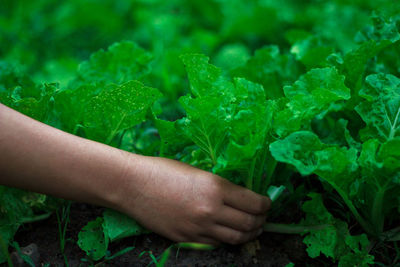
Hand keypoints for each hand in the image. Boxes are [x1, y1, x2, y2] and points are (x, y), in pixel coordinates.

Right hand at [115, 156, 270, 244]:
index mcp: (215, 188)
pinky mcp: (187, 239)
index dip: (266, 204)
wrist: (132, 185)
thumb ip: (219, 186)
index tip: (267, 202)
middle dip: (261, 221)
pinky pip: (216, 243)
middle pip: (249, 223)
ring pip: (235, 238)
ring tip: (252, 229)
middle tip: (262, 217)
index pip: (253, 203)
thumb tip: (238, 196)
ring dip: (249, 234)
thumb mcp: (197, 171)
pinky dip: (227, 239)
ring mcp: (198, 228)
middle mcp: (211, 210)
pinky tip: (228, 233)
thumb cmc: (163, 170)